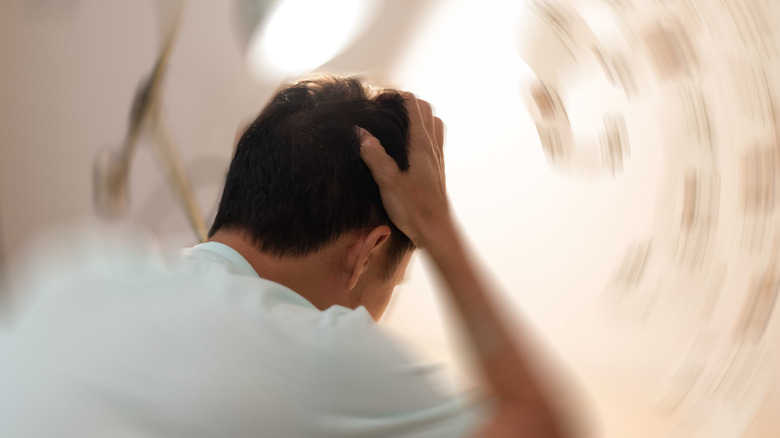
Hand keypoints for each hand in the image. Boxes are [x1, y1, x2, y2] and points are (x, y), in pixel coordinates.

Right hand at [357, 92, 450, 247]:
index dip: (395, 96)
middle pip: (425, 110)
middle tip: (384, 109)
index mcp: (421, 144)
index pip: (413, 105)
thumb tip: (360, 132)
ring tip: (396, 124)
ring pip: (433, 124)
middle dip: (405, 103)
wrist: (435, 231)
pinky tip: (406, 148)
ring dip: (417, 117)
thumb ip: (373, 154)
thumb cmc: (414, 208)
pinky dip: (422, 133)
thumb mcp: (387, 180)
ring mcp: (437, 158)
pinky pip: (433, 141)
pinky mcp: (436, 170)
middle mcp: (432, 147)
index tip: (376, 102)